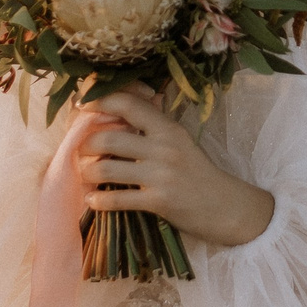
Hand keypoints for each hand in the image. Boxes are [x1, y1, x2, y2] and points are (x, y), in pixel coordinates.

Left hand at [76, 89, 273, 247]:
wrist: (225, 206)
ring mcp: (160, 175)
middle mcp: (163, 147)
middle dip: (85, 146)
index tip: (82, 106)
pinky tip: (93, 200)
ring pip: (106, 170)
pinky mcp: (158, 202)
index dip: (99, 101)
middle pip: (108, 139)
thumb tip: (121, 104)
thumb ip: (153, 123)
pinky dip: (98, 201)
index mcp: (168, 128)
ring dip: (87, 173)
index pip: (128, 104)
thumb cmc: (198, 171)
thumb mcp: (180, 140)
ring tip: (86, 175)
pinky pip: (116, 199)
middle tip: (81, 151)